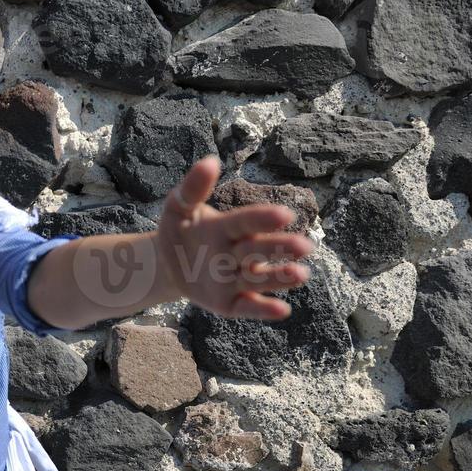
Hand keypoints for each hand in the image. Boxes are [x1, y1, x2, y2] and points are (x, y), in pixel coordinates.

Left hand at [155, 156, 314, 319]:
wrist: (166, 265)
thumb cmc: (178, 232)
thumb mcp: (178, 208)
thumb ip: (192, 188)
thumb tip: (210, 160)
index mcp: (228, 227)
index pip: (246, 222)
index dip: (263, 219)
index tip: (284, 215)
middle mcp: (237, 253)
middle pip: (259, 250)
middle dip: (280, 248)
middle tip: (304, 246)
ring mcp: (235, 279)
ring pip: (260, 279)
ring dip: (281, 277)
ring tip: (302, 274)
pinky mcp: (230, 303)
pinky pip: (247, 307)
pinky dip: (263, 310)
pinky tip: (282, 309)